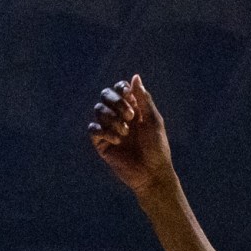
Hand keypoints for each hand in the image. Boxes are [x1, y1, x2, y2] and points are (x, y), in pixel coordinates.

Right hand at [85, 75, 172, 192]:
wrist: (152, 173)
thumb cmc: (157, 147)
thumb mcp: (153, 119)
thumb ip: (143, 98)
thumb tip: (135, 77)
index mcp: (133, 108)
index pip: (119, 89)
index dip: (121, 88)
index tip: (129, 95)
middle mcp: (119, 116)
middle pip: (105, 95)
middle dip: (117, 102)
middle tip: (131, 116)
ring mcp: (109, 129)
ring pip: (98, 110)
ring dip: (112, 118)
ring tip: (125, 133)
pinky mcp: (102, 143)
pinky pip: (93, 129)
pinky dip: (103, 131)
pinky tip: (116, 140)